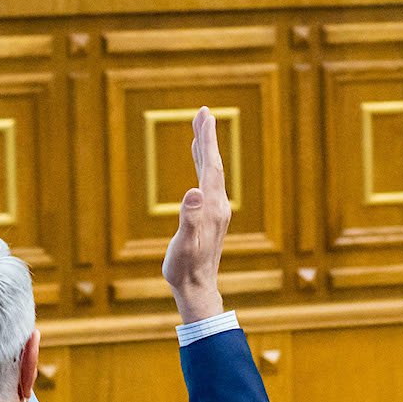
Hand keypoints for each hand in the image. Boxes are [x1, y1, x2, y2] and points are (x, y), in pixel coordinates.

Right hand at [161, 107, 230, 322]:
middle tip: (204, 112)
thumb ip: (189, 218)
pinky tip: (198, 162)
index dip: (208, 140)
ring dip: (206, 149)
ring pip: (211, 172)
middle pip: (214, 164)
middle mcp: (218, 205)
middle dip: (208, 137)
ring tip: (200, 129)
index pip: (210, 166)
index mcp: (212, 206)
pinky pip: (207, 183)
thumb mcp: (184, 244)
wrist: (197, 289)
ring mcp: (216, 210)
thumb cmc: (186, 269)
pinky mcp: (210, 216)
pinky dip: (202, 166)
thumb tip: (192, 192)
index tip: (206, 115)